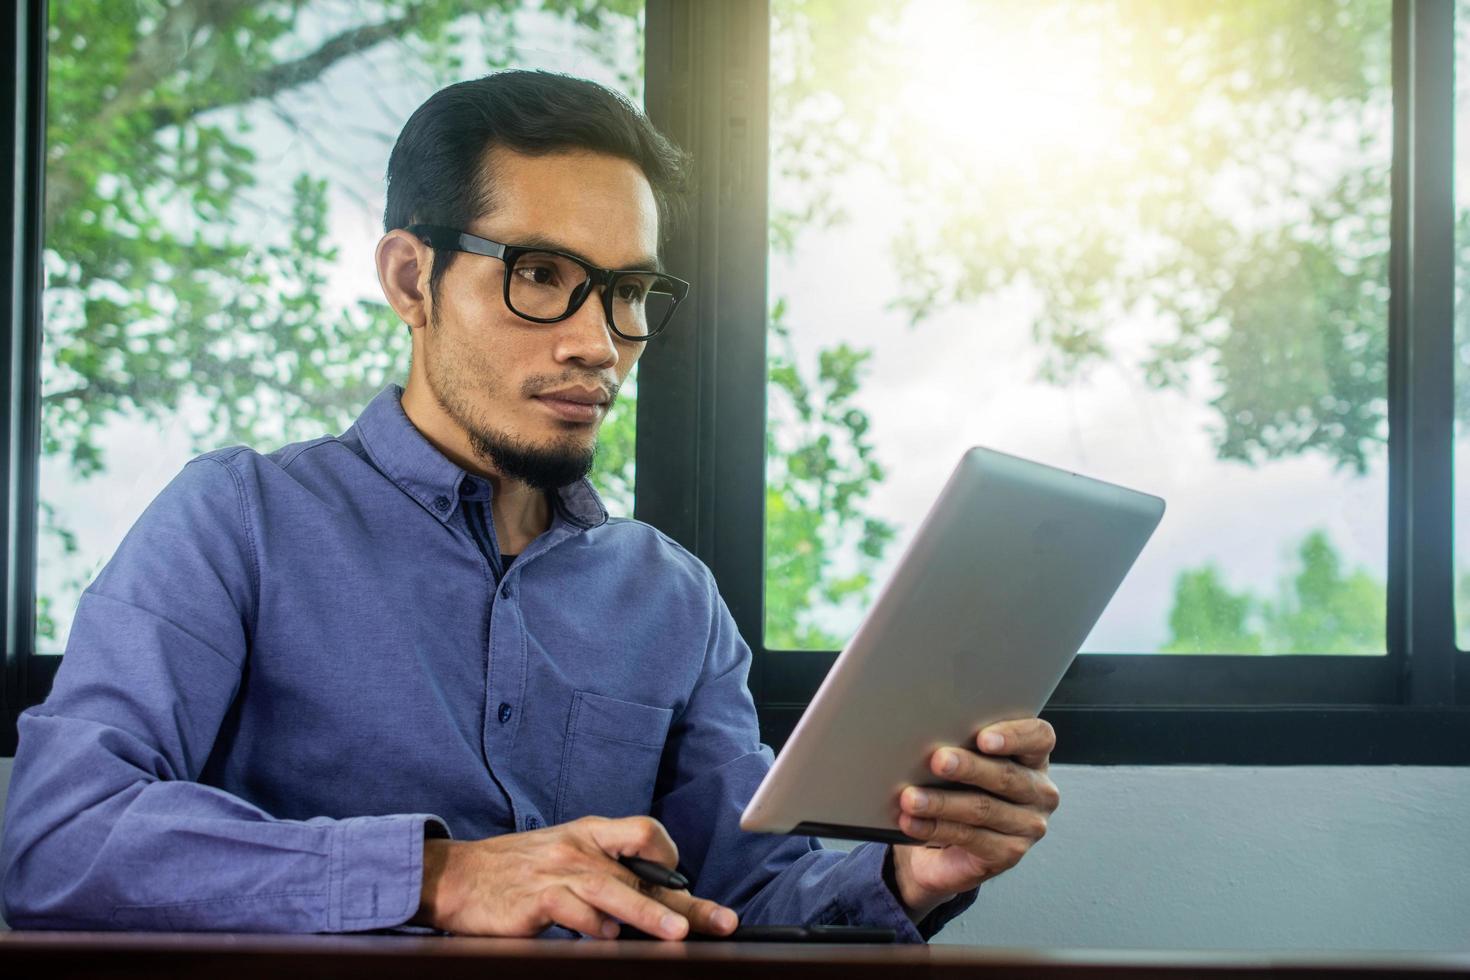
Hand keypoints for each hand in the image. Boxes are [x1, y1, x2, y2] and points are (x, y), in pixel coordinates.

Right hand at [412, 815, 739, 939]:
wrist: (458, 877)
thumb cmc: (518, 871)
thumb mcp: (565, 856)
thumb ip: (606, 871)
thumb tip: (656, 902)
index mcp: (590, 834)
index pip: (644, 831)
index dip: (669, 856)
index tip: (683, 883)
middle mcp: (578, 849)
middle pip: (641, 870)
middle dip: (684, 901)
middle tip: (718, 922)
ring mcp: (556, 873)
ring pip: (611, 889)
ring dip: (647, 914)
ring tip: (676, 935)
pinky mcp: (533, 899)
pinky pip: (570, 910)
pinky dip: (590, 925)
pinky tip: (604, 937)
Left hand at [890, 718, 1059, 918]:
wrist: (945, 846)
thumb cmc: (957, 789)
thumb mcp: (963, 763)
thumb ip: (960, 746)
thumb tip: (930, 739)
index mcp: (1033, 758)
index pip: (1039, 737)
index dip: (1014, 735)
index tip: (982, 738)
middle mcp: (1039, 792)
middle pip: (1006, 775)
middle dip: (968, 767)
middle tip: (938, 761)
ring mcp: (1028, 826)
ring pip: (983, 809)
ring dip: (942, 802)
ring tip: (911, 798)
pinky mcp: (1009, 854)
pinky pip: (969, 837)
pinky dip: (935, 828)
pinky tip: (912, 822)